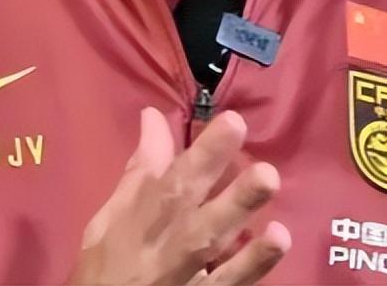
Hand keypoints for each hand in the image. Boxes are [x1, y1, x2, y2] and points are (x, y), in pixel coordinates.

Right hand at [68, 107, 291, 284]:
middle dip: (231, 189)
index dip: (205, 151)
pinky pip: (234, 279)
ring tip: (269, 187)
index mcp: (148, 212)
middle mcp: (174, 237)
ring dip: (242, 213)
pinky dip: (255, 262)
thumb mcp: (111, 217)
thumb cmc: (108, 265)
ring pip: (221, 239)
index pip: (177, 175)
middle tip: (263, 168)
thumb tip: (154, 117)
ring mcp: (194, 270)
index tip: (234, 121)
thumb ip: (140, 168)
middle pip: (204, 209)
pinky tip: (278, 238)